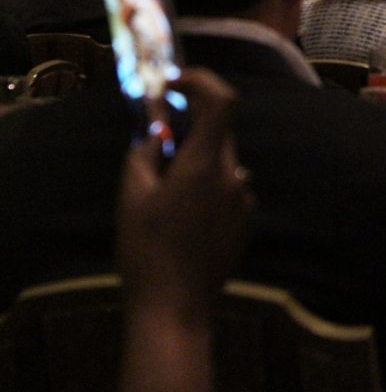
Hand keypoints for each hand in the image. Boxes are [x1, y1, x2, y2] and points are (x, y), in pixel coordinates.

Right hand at [116, 68, 255, 319]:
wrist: (176, 309)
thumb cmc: (147, 251)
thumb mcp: (132, 196)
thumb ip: (145, 152)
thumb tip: (155, 127)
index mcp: (205, 165)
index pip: (223, 101)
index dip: (203, 81)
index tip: (176, 83)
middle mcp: (233, 176)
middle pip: (219, 132)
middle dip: (192, 129)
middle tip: (160, 143)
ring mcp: (244, 199)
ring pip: (222, 162)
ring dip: (198, 161)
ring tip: (167, 193)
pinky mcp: (246, 220)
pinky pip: (228, 187)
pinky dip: (208, 186)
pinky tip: (184, 218)